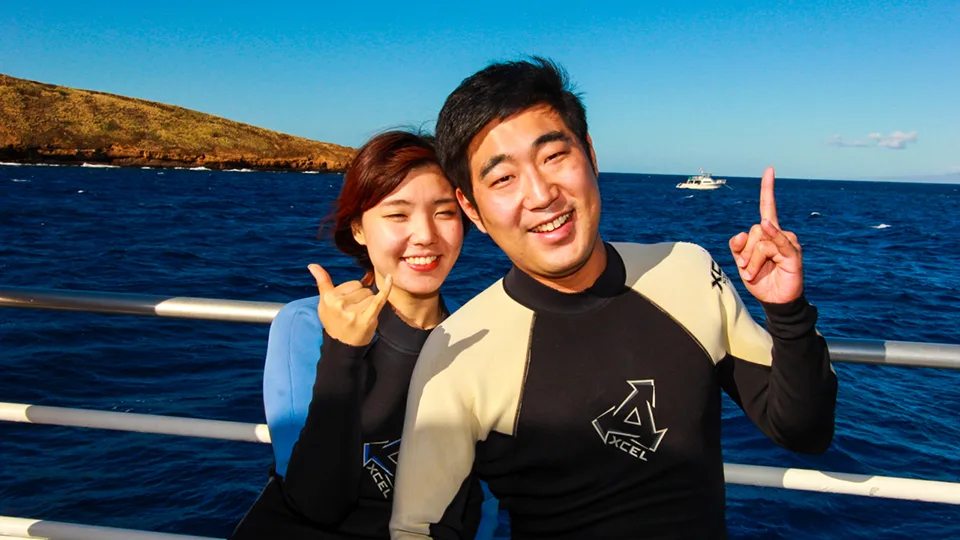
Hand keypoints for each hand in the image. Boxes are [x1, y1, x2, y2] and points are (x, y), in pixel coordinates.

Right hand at [308, 264, 392, 346]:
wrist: (342, 344)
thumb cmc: (333, 320)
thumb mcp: (323, 302)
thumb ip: (322, 282)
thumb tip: (312, 264)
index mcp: (330, 298)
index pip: (353, 284)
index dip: (353, 293)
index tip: (347, 304)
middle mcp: (341, 304)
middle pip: (363, 289)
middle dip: (361, 298)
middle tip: (353, 312)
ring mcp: (354, 312)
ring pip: (371, 296)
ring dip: (369, 304)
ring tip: (360, 315)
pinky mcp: (367, 318)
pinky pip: (379, 299)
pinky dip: (386, 289)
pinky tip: (389, 278)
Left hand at [728, 167, 803, 303]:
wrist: (774, 301)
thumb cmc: (760, 280)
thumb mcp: (742, 262)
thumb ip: (737, 247)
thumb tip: (740, 234)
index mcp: (768, 233)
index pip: (767, 207)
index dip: (768, 189)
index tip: (769, 169)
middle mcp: (780, 234)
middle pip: (754, 229)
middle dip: (744, 251)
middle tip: (746, 269)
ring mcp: (788, 243)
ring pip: (760, 240)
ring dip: (751, 260)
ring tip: (753, 273)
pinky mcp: (793, 255)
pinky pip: (777, 242)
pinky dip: (770, 239)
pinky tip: (768, 231)